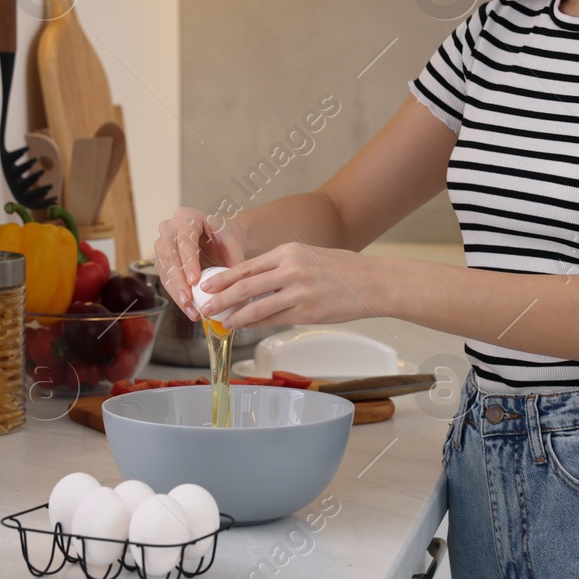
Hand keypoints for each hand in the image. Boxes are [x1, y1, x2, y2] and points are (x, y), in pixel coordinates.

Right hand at [153, 207, 246, 320]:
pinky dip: (177, 295)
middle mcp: (169, 228)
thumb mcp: (234, 246)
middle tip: (189, 301)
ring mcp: (162, 244)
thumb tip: (233, 291)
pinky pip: (166, 280)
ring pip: (165, 271)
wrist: (220, 238)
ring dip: (177, 293)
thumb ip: (234, 265)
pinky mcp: (161, 261)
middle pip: (171, 256)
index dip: (188, 261)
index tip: (194, 280)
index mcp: (186, 217)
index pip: (185, 240)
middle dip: (179, 282)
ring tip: (191, 311)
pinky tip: (188, 309)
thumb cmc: (226, 238)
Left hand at [189, 241, 381, 329]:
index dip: (223, 277)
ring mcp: (299, 292)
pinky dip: (256, 324)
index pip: (247, 266)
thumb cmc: (342, 269)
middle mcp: (291, 270)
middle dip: (221, 298)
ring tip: (221, 321)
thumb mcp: (308, 256)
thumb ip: (282, 265)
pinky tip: (245, 327)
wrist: (373, 282)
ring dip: (235, 316)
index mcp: (288, 252)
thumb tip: (254, 280)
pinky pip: (274, 320)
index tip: (207, 284)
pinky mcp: (307, 313)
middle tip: (205, 306)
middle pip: (245, 286)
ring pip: (256, 307)